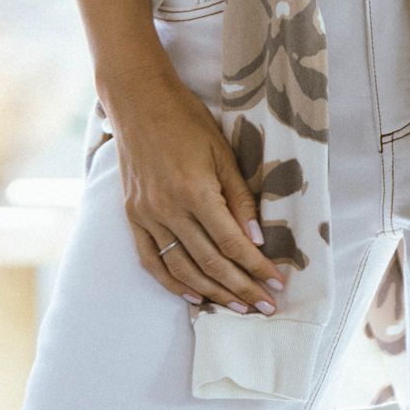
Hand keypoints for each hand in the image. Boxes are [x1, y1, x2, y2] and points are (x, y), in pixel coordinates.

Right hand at [103, 64, 292, 314]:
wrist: (139, 101)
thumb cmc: (187, 121)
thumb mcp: (222, 153)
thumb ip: (240, 199)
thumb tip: (257, 241)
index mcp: (195, 191)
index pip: (232, 244)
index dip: (257, 268)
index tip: (277, 284)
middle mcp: (169, 209)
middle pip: (210, 263)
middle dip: (242, 289)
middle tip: (265, 307)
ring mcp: (146, 215)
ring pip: (182, 269)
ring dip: (212, 293)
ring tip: (237, 308)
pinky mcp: (132, 216)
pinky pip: (151, 260)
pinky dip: (172, 283)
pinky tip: (194, 296)